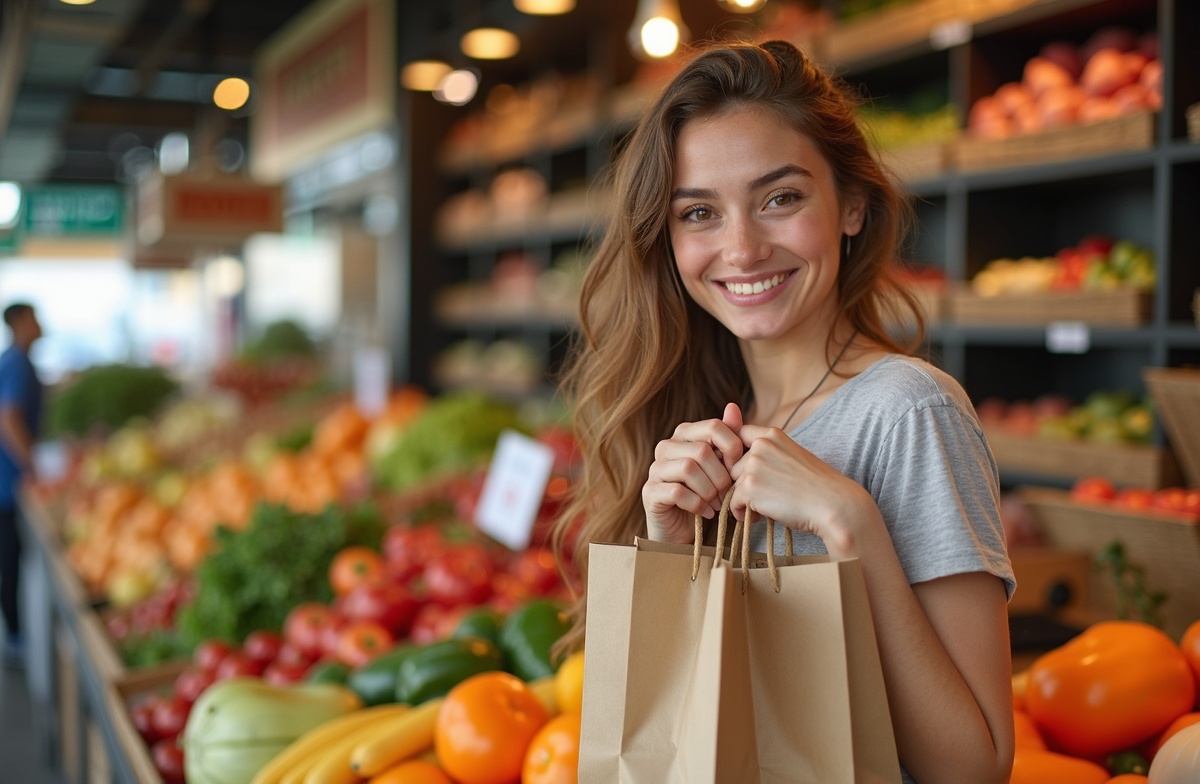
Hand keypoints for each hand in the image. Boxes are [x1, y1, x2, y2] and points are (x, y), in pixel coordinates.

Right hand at [642, 403, 744, 542]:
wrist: (682, 529)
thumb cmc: (704, 494)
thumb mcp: (720, 466)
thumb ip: (727, 438)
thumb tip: (733, 406)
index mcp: (684, 435)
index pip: (713, 427)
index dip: (732, 448)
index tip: (739, 470)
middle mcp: (666, 447)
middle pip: (702, 450)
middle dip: (721, 476)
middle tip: (727, 494)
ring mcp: (655, 469)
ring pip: (689, 469)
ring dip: (709, 491)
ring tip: (716, 504)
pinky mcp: (650, 492)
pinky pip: (678, 492)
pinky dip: (697, 504)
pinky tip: (705, 512)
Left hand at [728, 423, 878, 553]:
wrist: (833, 504)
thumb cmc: (816, 486)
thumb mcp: (792, 457)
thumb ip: (767, 453)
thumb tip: (735, 461)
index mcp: (772, 435)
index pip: (738, 435)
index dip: (735, 455)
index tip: (742, 470)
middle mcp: (760, 445)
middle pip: (732, 466)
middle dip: (742, 483)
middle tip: (763, 496)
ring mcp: (753, 465)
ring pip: (732, 485)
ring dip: (743, 500)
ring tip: (765, 507)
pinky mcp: (749, 487)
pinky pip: (733, 503)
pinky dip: (741, 514)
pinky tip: (759, 517)